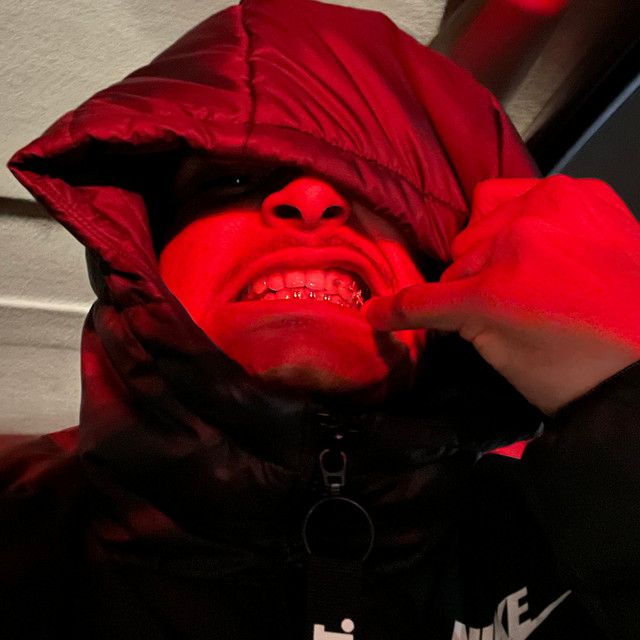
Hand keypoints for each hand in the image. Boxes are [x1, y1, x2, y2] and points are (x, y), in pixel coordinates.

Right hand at [366, 176, 639, 413]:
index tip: (382, 314)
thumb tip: (404, 307)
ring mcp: (559, 206)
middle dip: (467, 280)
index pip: (430, 295)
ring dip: (490, 244)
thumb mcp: (499, 354)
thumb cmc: (577, 370)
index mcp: (498, 285)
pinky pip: (527, 193)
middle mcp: (523, 233)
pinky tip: (546, 248)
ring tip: (523, 272)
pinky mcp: (588, 194)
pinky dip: (525, 220)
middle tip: (495, 303)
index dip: (404, 309)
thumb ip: (449, 318)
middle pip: (459, 252)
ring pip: (484, 216)